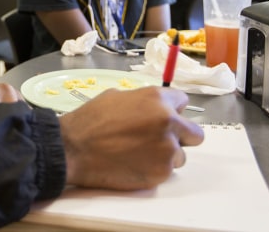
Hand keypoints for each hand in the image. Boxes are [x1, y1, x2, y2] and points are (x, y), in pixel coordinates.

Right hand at [59, 87, 203, 189]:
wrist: (74, 149)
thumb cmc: (90, 120)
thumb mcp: (116, 96)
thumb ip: (143, 101)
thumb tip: (153, 106)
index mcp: (157, 99)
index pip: (183, 102)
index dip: (172, 110)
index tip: (163, 118)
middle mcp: (168, 121)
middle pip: (194, 133)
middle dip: (180, 136)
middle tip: (159, 140)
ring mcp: (167, 149)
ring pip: (180, 155)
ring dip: (165, 156)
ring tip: (138, 154)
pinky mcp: (161, 172)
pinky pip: (166, 171)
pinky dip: (153, 170)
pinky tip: (133, 164)